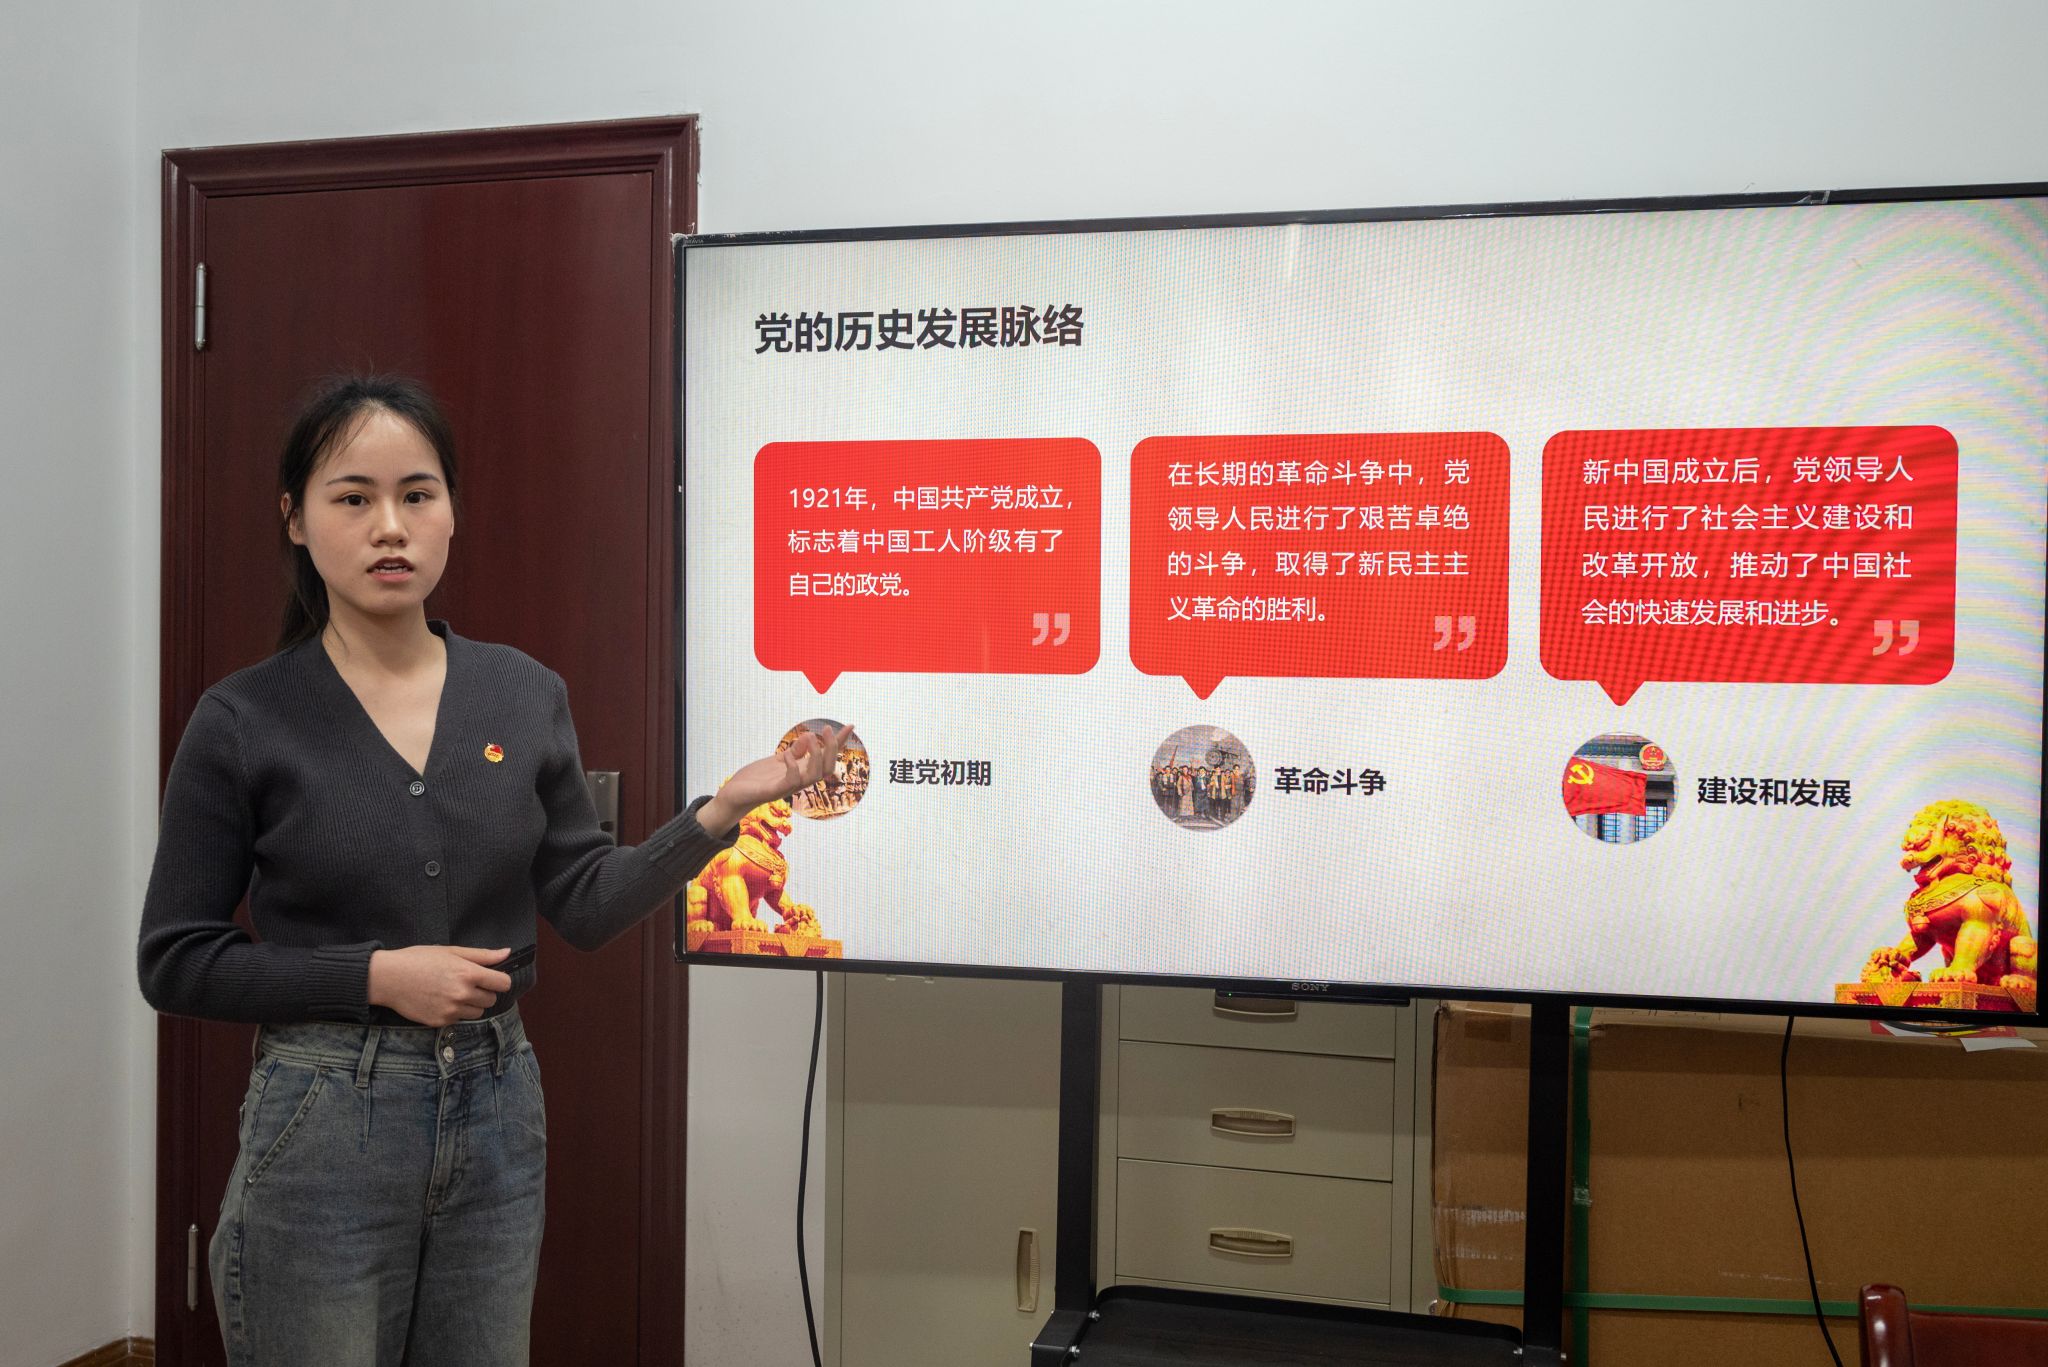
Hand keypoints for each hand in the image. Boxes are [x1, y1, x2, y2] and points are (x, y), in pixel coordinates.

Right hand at [368, 945, 512, 1026]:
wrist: (388, 978)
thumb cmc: (418, 960)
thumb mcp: (451, 951)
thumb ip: (482, 955)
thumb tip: (507, 953)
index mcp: (468, 973)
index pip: (503, 983)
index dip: (499, 980)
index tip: (491, 978)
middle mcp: (462, 994)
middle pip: (491, 999)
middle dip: (484, 992)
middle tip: (466, 983)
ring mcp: (451, 1010)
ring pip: (477, 1012)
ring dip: (471, 1004)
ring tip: (452, 992)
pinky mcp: (441, 1022)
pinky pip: (459, 1020)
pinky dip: (455, 1012)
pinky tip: (440, 1001)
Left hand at [699, 724, 852, 833]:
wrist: (734, 795)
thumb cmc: (756, 780)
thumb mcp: (776, 761)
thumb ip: (794, 752)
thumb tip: (809, 736)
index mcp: (800, 771)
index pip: (825, 757)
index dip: (838, 743)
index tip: (850, 726)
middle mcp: (799, 780)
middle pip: (827, 768)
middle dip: (832, 748)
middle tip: (827, 729)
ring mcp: (788, 787)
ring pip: (815, 775)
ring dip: (817, 755)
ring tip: (810, 737)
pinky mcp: (774, 791)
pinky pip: (791, 781)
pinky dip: (793, 766)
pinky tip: (787, 755)